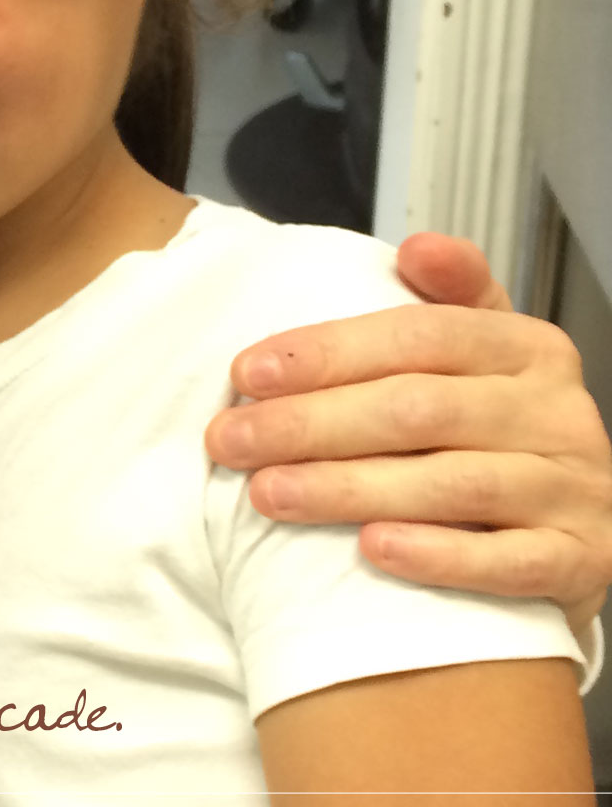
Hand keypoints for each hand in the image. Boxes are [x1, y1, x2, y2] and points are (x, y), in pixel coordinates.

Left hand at [206, 233, 611, 635]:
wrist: (586, 528)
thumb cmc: (502, 434)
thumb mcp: (481, 356)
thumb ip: (445, 301)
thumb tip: (419, 246)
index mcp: (526, 348)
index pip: (418, 336)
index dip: (327, 353)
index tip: (246, 373)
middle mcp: (556, 412)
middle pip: (420, 409)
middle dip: (311, 424)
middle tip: (230, 440)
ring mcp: (573, 489)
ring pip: (454, 484)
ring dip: (350, 488)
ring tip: (268, 494)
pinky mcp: (580, 561)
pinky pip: (508, 561)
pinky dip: (439, 555)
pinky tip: (371, 549)